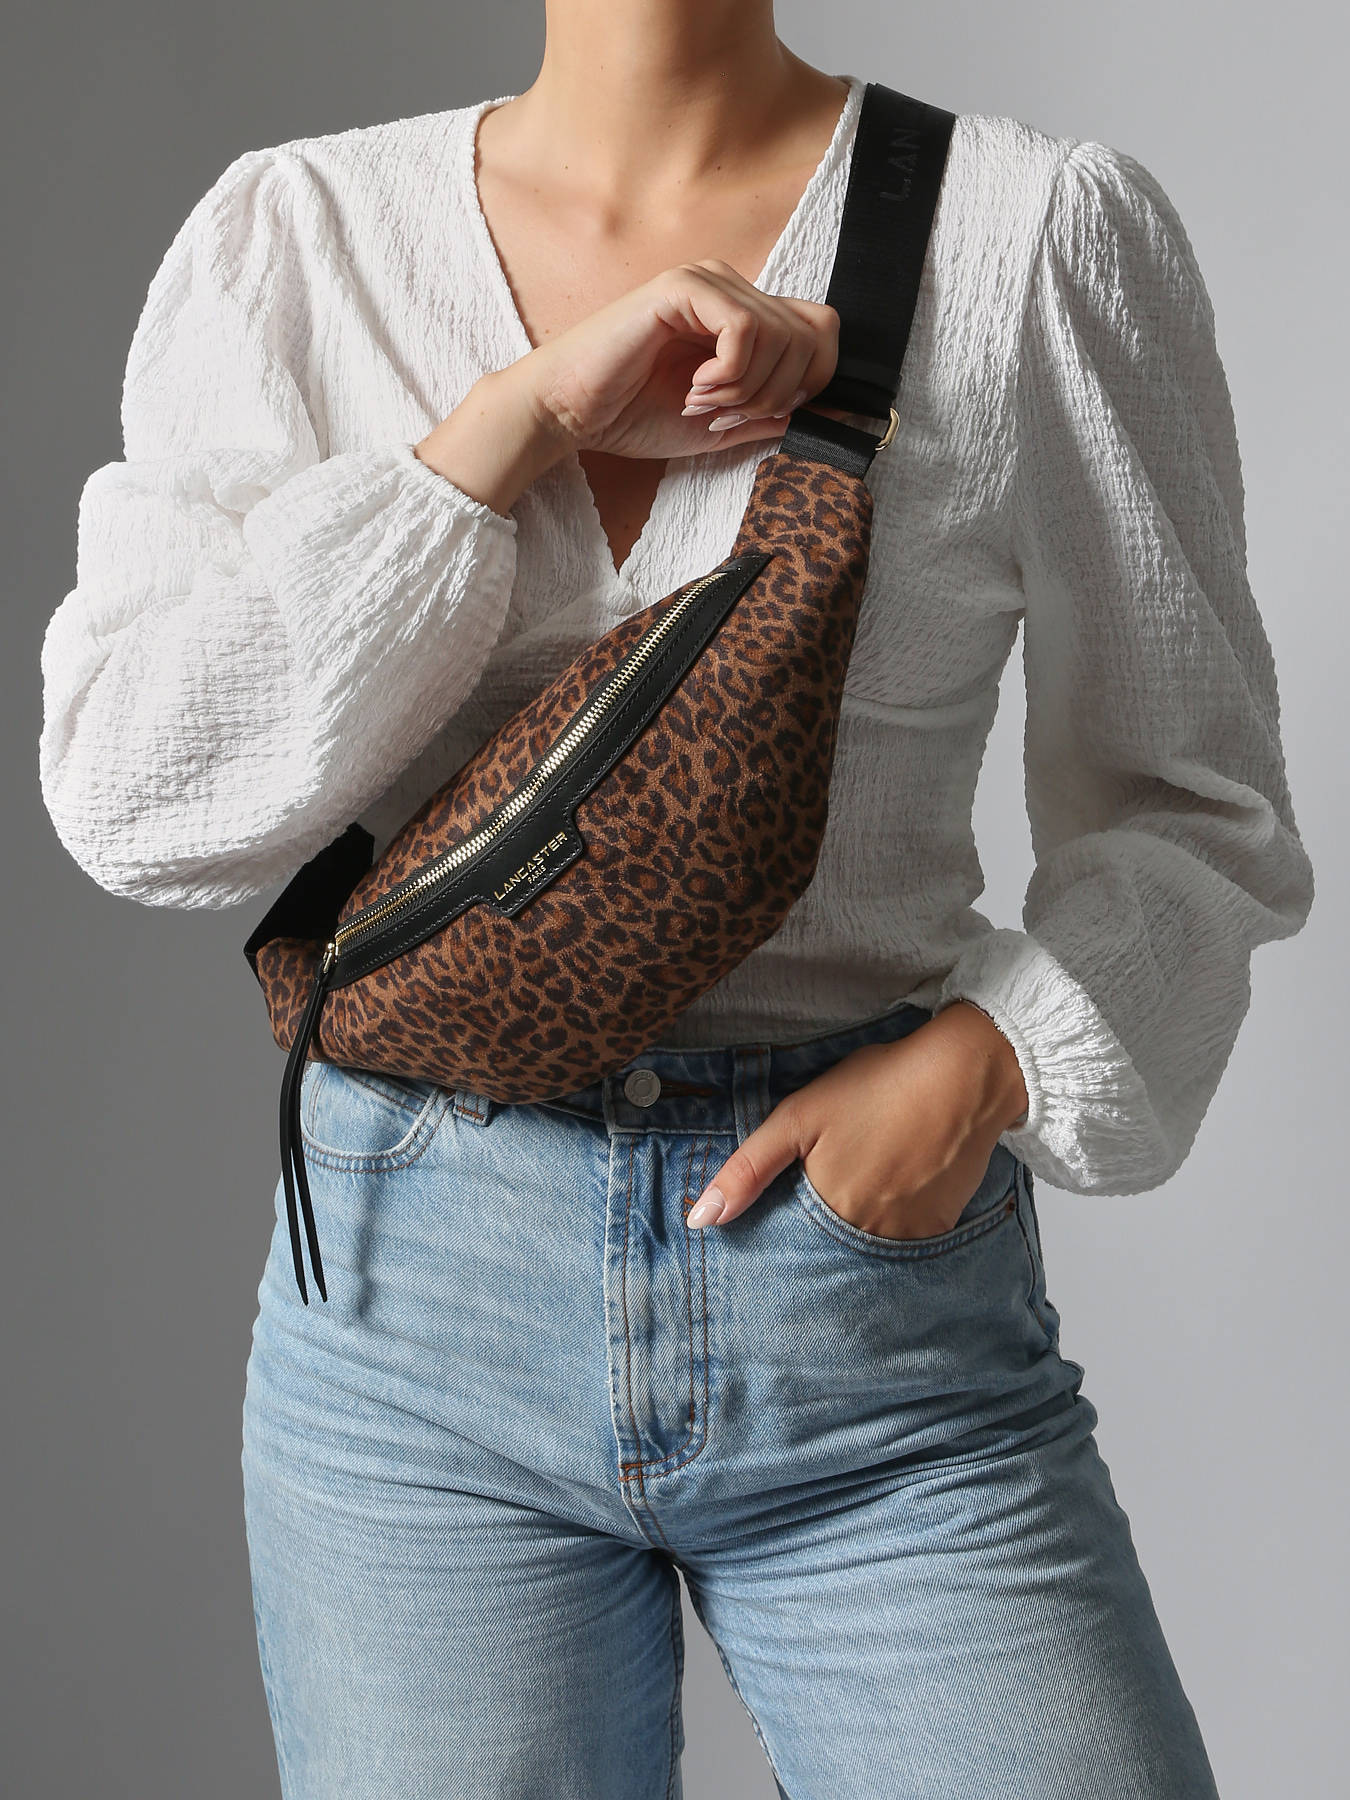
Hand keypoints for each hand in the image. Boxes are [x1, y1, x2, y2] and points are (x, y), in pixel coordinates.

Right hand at [519, 256, 845, 459]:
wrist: (570, 412)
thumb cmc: (632, 415)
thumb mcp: (720, 427)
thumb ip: (770, 415)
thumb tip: (827, 417)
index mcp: (743, 315)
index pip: (820, 331)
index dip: (806, 383)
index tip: (755, 415)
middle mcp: (731, 288)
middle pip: (812, 333)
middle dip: (776, 392)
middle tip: (723, 414)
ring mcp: (707, 282)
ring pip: (781, 333)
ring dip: (748, 387)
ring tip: (701, 402)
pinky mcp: (682, 287)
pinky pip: (744, 327)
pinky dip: (730, 373)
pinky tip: (694, 387)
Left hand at [685, 1003, 1030, 1238]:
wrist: (963, 1075)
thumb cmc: (876, 1087)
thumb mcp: (798, 1117)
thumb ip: (747, 1170)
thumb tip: (699, 1220)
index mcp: (826, 1213)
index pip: (790, 1246)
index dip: (783, 1227)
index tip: (787, 1206)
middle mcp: (868, 1238)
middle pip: (829, 1249)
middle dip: (821, 1228)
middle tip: (836, 1177)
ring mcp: (908, 1238)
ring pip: (866, 1248)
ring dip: (858, 1227)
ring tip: (867, 1178)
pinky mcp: (940, 1229)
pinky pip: (905, 1242)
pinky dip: (894, 1221)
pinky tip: (897, 1183)